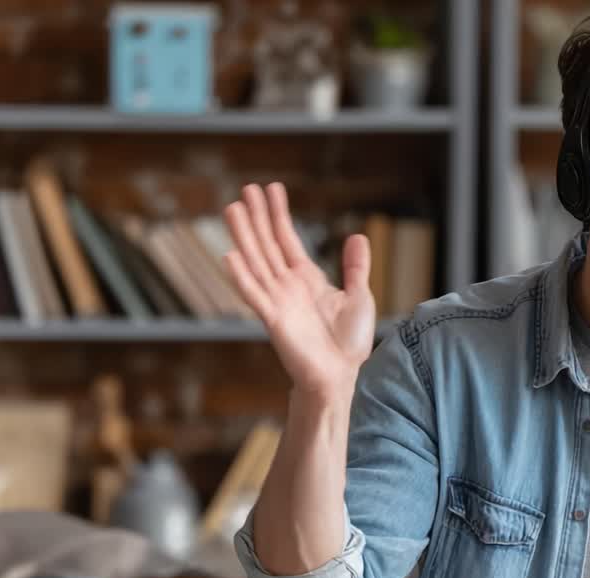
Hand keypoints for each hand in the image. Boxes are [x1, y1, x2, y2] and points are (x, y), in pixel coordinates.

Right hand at [223, 183, 374, 397]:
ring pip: (256, 262)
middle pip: (267, 244)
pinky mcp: (274, 321)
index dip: (278, 214)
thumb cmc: (348, 342)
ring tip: (232, 209)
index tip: (271, 189)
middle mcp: (287, 286)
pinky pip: (255, 295)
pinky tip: (229, 255)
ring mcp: (278, 301)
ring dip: (244, 236)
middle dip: (257, 216)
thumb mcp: (359, 296)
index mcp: (305, 278)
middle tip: (245, 188)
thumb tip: (357, 235)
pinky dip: (242, 276)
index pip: (287, 239)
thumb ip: (355, 267)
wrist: (342, 376)